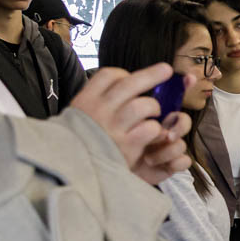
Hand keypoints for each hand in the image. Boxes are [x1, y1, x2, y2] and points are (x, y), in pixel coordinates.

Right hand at [69, 65, 192, 184]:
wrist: (71, 170)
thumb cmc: (79, 141)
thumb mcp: (79, 115)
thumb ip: (96, 101)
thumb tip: (120, 84)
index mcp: (86, 100)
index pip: (108, 75)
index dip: (124, 74)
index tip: (130, 79)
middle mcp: (100, 110)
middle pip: (129, 84)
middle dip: (152, 75)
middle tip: (167, 70)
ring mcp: (114, 127)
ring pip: (144, 105)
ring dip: (153, 108)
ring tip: (155, 114)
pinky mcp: (127, 145)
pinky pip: (150, 128)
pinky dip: (155, 130)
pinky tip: (152, 134)